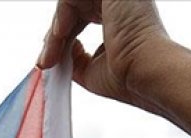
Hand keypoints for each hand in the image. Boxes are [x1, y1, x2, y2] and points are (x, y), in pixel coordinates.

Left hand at [37, 0, 172, 110]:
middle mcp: (119, 3)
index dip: (60, 39)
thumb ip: (72, 56)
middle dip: (54, 38)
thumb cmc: (126, 77)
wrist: (144, 74)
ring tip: (51, 55)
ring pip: (70, 5)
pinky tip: (59, 35)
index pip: (80, 18)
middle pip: (73, 10)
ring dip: (54, 33)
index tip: (48, 62)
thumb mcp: (89, 68)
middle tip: (46, 61)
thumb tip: (57, 49)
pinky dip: (60, 16)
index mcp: (119, 16)